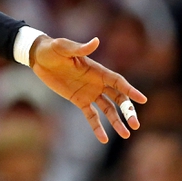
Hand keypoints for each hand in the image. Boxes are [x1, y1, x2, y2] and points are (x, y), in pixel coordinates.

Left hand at [30, 36, 146, 142]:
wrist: (39, 58)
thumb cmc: (53, 49)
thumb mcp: (64, 48)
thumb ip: (80, 48)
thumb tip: (96, 41)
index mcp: (98, 70)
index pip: (118, 82)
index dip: (130, 90)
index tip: (142, 100)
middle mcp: (98, 83)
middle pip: (118, 98)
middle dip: (128, 111)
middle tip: (135, 124)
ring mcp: (90, 93)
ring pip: (108, 109)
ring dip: (117, 121)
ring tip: (126, 135)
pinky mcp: (79, 100)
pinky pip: (91, 116)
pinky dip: (97, 127)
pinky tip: (104, 139)